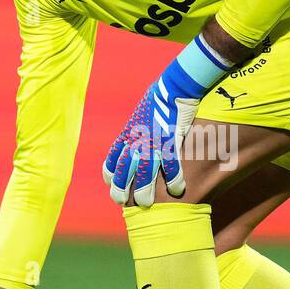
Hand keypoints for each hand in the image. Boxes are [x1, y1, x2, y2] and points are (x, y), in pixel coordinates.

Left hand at [103, 36, 233, 207]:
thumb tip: (135, 138)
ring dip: (144, 189)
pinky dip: (174, 178)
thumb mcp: (140, 113)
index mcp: (128, 133)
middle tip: (122, 202)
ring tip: (146, 204)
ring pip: (144, 171)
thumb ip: (137, 129)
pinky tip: (178, 191)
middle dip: (122, 188)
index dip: (111, 174)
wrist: (174, 85)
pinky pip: (171, 163)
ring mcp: (152, 140)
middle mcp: (136, 139)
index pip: (113, 158)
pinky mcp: (170, 139)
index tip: (112, 185)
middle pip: (124, 168)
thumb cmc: (159, 98)